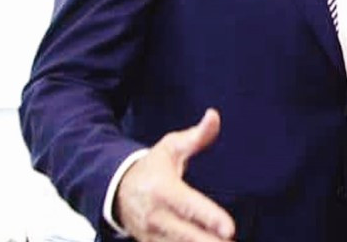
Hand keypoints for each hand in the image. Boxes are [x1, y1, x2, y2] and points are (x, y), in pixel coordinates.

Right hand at [115, 108, 235, 240]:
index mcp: (162, 190)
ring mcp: (152, 234)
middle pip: (185, 235)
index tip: (229, 229)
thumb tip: (214, 116)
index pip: (189, 207)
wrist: (116, 189)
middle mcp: (156, 216)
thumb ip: (196, 136)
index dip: (209, 218)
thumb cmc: (151, 166)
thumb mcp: (171, 147)